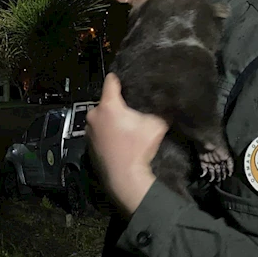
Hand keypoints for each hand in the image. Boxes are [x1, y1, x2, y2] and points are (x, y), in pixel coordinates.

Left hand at [86, 73, 169, 216]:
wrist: (125, 178)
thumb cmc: (139, 148)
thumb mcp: (157, 125)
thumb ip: (162, 110)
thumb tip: (169, 102)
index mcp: (108, 105)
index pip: (111, 81)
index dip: (120, 79)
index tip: (127, 80)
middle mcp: (94, 115)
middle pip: (106, 102)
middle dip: (117, 104)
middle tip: (131, 110)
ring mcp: (89, 131)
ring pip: (101, 118)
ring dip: (110, 120)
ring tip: (125, 127)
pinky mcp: (88, 145)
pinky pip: (98, 132)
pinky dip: (106, 133)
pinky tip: (118, 141)